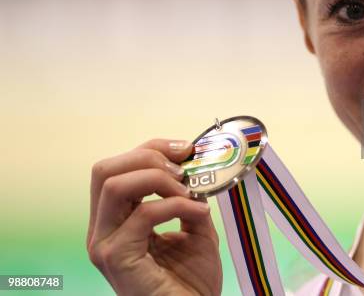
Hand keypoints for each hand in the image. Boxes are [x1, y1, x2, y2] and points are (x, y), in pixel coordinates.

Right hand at [87, 139, 221, 295]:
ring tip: (187, 189)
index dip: (150, 149)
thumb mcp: (194, 225)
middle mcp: (102, 230)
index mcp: (115, 219)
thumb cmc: (192, 279)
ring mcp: (105, 244)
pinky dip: (175, 204)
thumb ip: (186, 196)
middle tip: (182, 167)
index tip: (184, 149)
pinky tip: (197, 210)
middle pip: (105, 170)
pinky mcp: (116, 258)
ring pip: (114, 185)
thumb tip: (192, 167)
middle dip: (148, 157)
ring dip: (157, 178)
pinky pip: (143, 214)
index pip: (116, 168)